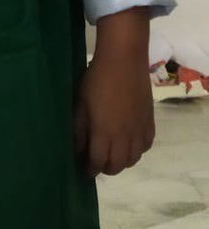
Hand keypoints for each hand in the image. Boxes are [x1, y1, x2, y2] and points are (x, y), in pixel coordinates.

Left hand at [73, 8, 154, 178]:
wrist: (123, 60)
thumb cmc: (96, 80)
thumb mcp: (80, 104)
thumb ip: (79, 129)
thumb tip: (78, 149)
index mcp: (104, 133)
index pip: (98, 162)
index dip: (90, 169)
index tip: (85, 169)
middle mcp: (124, 137)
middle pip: (117, 165)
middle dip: (106, 168)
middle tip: (97, 162)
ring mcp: (139, 130)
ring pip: (133, 159)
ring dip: (122, 161)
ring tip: (113, 154)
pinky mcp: (150, 121)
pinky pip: (146, 146)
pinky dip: (138, 150)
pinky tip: (130, 143)